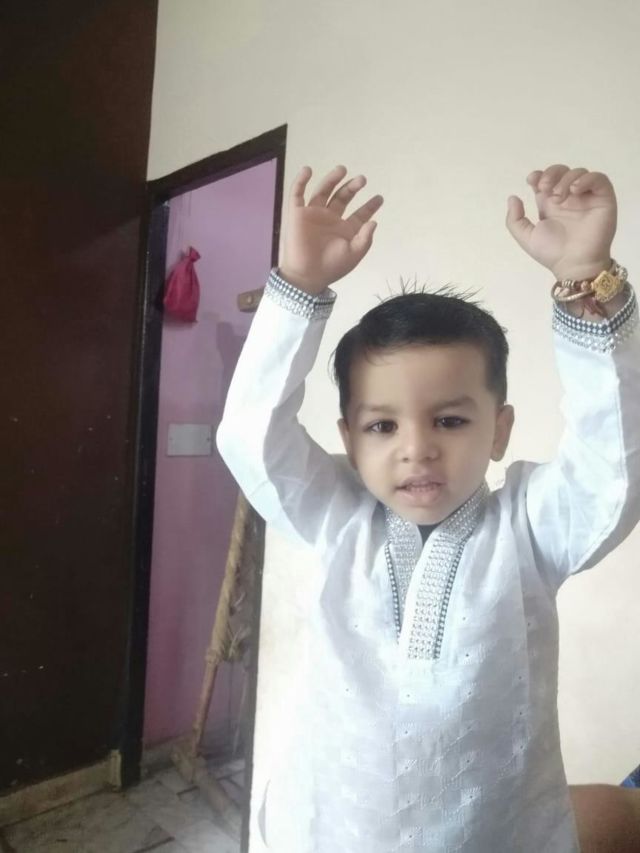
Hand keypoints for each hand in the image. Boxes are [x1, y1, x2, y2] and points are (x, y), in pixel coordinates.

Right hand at [279, 165, 383, 293]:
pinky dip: (301, 181)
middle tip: (362, 179)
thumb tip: (374, 222)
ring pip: (323, 191)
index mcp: (345, 229)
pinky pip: (297, 194)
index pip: (360, 214)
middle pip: (342, 197)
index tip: (380, 198)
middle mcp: (330, 219)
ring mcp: (314, 215)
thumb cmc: (332, 267)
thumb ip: (365, 237)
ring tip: (342, 169)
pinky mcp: (297, 214)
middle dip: (352, 187)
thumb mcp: (354, 253)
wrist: (307, 275)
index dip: (370, 206)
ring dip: (332, 179)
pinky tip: (308, 171)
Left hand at [506, 165, 616, 280]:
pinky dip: (587, 179)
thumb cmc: (552, 253)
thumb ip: (515, 219)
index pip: (546, 180)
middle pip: (562, 172)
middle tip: (544, 187)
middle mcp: (569, 198)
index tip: (532, 180)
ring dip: (566, 179)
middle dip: (551, 173)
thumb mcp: (526, 237)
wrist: (574, 265)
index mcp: (551, 204)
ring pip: (579, 173)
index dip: (539, 175)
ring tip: (558, 196)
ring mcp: (586, 198)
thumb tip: (513, 197)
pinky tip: (575, 190)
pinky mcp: (603, 199)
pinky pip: (599, 179)